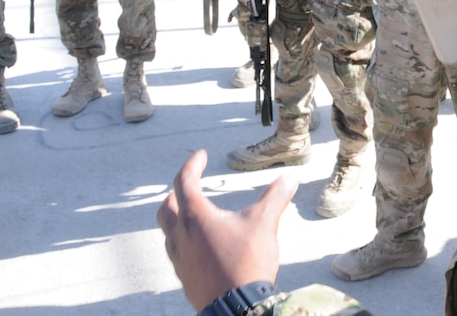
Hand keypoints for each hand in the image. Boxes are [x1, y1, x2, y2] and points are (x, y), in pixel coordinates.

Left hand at [156, 149, 298, 310]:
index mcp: (195, 217)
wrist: (236, 307)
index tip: (201, 156)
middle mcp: (181, 236)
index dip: (192, 164)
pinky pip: (178, 253)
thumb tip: (290, 178)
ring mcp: (180, 259)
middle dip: (175, 194)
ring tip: (194, 216)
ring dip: (177, 219)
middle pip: (166, 208)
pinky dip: (184, 241)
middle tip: (188, 187)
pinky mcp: (184, 277)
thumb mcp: (265, 224)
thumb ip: (275, 198)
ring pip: (169, 232)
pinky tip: (201, 247)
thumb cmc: (246, 263)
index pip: (185, 181)